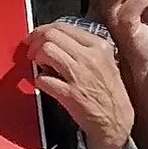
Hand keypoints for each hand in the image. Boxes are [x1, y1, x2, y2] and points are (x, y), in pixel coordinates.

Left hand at [26, 18, 133, 148]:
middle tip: (31, 52)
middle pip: (51, 35)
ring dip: (36, 58)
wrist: (116, 123)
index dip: (42, 30)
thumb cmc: (110, 95)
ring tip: (39, 67)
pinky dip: (38, 80)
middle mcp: (89, 57)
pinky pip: (43, 79)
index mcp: (99, 46)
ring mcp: (79, 75)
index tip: (35, 37)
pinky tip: (44, 84)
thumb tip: (57, 40)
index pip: (63, 26)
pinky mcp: (70, 94)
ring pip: (46, 51)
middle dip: (35, 42)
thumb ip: (84, 48)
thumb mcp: (105, 62)